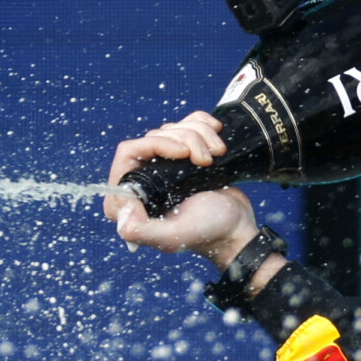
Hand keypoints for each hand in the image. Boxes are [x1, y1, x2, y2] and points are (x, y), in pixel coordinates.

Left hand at [105, 112, 259, 266]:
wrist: (238, 227)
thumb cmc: (208, 233)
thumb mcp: (173, 236)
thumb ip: (140, 231)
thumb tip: (122, 210)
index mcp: (130, 201)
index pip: (129, 151)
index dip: (157, 145)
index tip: (184, 154)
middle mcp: (142, 182)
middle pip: (154, 136)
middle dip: (184, 140)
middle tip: (205, 160)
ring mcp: (163, 167)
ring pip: (172, 129)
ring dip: (198, 135)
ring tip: (215, 155)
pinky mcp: (182, 158)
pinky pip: (186, 124)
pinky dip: (204, 126)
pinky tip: (216, 141)